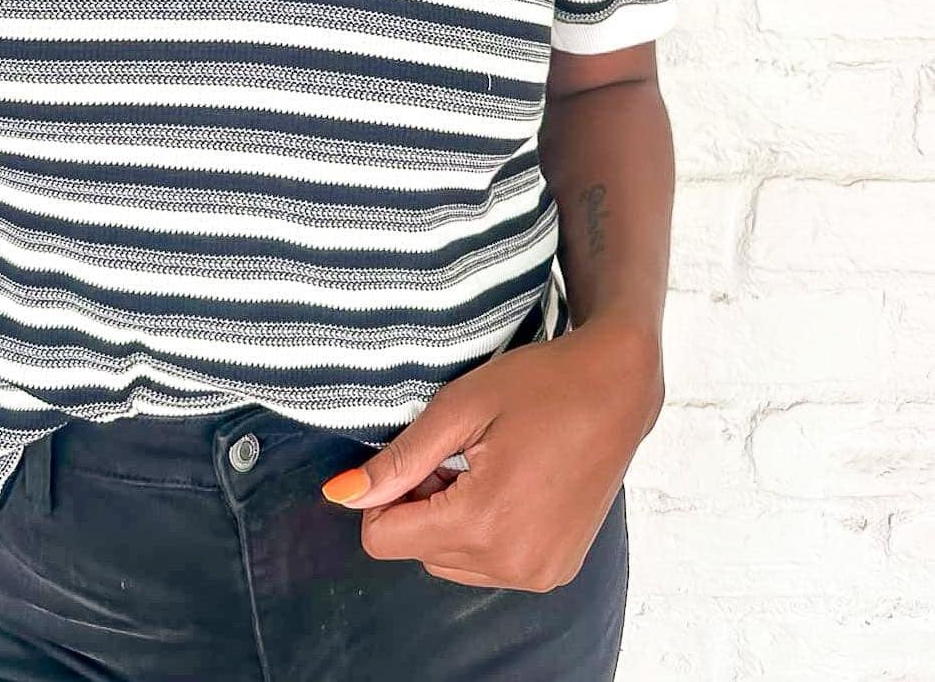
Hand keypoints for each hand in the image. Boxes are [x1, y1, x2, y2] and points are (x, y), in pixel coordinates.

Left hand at [319, 319, 660, 592]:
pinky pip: (488, 566)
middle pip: (417, 552)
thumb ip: (399, 459)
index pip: (384, 541)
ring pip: (450, 563)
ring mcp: (539, 574)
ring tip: (482, 465)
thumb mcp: (459, 408)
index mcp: (483, 522)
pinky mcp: (555, 572)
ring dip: (449, 521)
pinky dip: (482, 533)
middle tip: (455, 452)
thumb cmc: (539, 385)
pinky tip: (508, 484)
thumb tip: (340, 495)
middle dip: (420, 504)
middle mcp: (513, 563)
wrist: (617, 389)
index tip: (414, 456)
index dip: (383, 495)